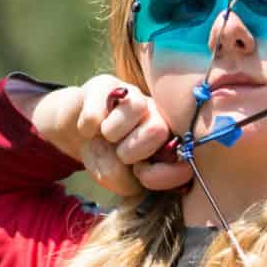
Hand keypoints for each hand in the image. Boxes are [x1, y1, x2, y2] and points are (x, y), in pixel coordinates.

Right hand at [31, 76, 194, 197]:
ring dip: (112, 134)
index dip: (162, 174)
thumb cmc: (108, 155)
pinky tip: (90, 128)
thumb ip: (128, 181)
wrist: (82, 131)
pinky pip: (97, 110)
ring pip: (134, 109)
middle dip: (132, 151)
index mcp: (172, 139)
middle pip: (157, 129)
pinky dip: (87, 127)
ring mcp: (135, 95)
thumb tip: (137, 172)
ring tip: (107, 137)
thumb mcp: (117, 177)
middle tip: (120, 153)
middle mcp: (160, 113)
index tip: (142, 176)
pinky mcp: (107, 84)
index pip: (184, 155)